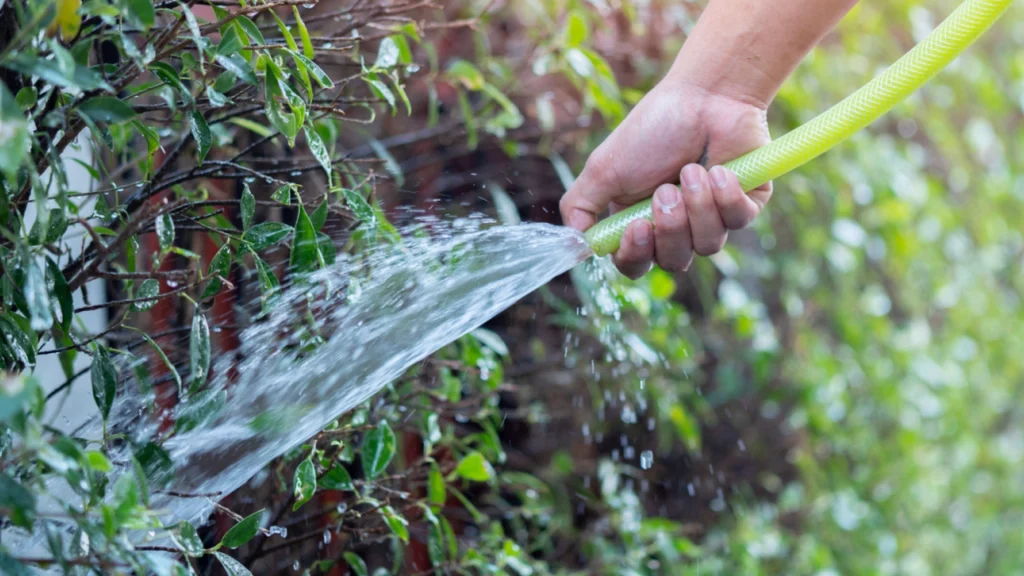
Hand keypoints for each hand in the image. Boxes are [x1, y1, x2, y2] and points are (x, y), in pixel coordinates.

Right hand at [559, 80, 771, 278]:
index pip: (635, 264)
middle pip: (673, 261)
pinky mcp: (747, 205)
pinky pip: (739, 221)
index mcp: (639, 222)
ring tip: (693, 169)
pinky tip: (719, 168)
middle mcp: (677, 227)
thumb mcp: (604, 168)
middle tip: (666, 190)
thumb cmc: (652, 129)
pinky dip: (726, 195)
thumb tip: (574, 244)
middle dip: (670, 228)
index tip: (638, 226)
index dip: (636, 255)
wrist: (703, 95)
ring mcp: (713, 218)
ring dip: (698, 206)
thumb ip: (580, 206)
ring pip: (709, 245)